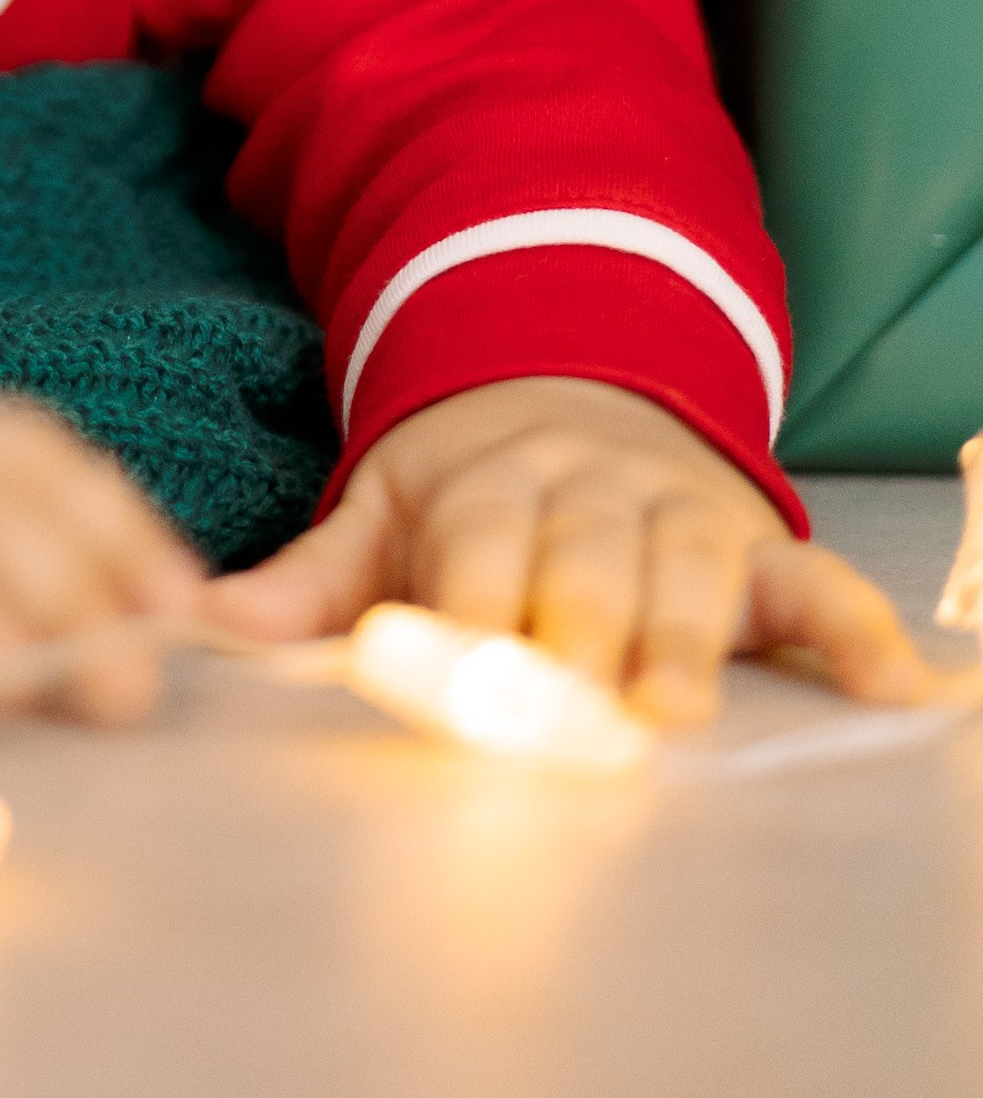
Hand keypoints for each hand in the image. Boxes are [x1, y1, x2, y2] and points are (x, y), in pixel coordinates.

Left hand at [197, 375, 940, 723]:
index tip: (461, 671)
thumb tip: (209, 629)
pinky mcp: (752, 540)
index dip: (470, 609)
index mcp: (485, 485)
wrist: (564, 387)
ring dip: (684, 634)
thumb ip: (312, 580)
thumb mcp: (382, 513)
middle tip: (570, 710)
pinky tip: (888, 688)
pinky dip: (852, 628)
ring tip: (673, 708)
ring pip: (686, 566)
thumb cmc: (465, 495)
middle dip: (576, 630)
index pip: (477, 548)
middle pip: (582, 560)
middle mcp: (586, 489)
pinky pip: (810, 579)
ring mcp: (676, 511)